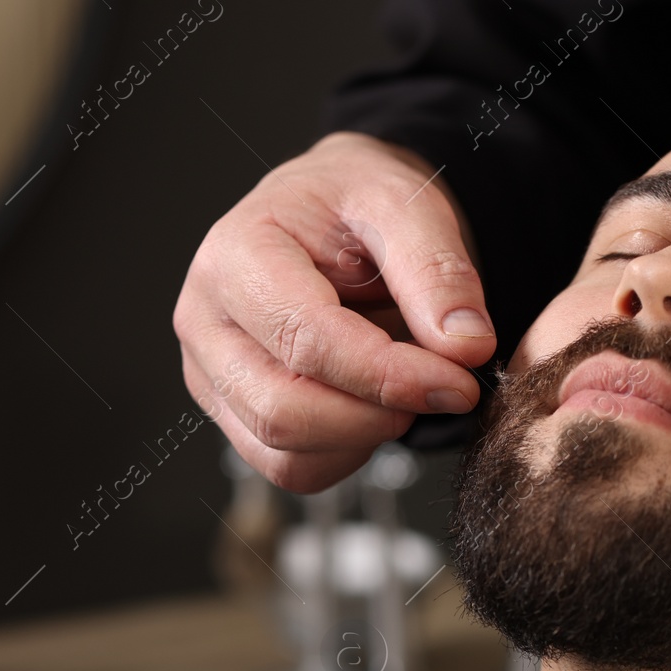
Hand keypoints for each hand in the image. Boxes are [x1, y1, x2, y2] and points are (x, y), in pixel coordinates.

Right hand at [174, 132, 495, 491]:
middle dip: (378, 416)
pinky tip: (375, 404)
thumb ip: (438, 274)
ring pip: (285, 453)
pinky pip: (292, 469)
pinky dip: (348, 453)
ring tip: (405, 383)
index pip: (306, 342)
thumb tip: (466, 348)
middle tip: (443, 390)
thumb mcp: (406, 205)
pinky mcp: (231, 412)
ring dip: (365, 436)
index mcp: (236, 255)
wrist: (333, 210)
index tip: (460, 383)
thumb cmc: (357, 201)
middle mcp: (205, 320)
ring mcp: (210, 374)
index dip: (389, 376)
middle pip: (283, 412)